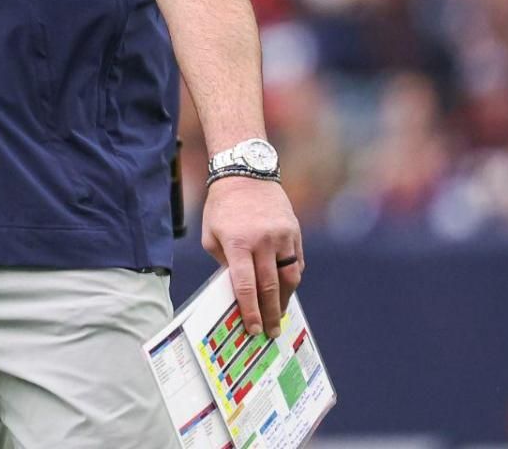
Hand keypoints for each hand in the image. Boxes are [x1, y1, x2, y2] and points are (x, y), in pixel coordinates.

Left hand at [201, 175, 303, 338]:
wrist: (245, 174)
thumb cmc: (222, 208)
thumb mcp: (211, 236)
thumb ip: (224, 264)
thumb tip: (238, 291)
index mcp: (238, 243)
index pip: (246, 286)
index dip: (250, 311)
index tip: (253, 329)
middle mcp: (263, 241)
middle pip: (270, 287)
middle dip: (270, 314)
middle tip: (271, 332)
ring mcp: (282, 236)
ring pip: (289, 277)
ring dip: (285, 300)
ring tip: (279, 315)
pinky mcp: (294, 232)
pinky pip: (297, 263)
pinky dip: (292, 279)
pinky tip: (286, 291)